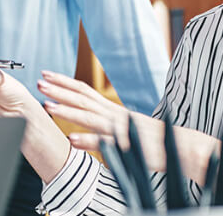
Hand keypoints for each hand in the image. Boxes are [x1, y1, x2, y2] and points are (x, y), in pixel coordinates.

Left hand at [38, 71, 218, 182]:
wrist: (182, 148)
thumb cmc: (153, 139)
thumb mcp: (125, 127)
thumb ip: (106, 123)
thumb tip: (85, 125)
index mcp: (113, 110)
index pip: (85, 91)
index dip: (65, 82)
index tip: (47, 74)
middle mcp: (115, 114)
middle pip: (83, 98)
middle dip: (60, 89)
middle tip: (40, 81)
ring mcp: (120, 129)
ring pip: (90, 116)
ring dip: (67, 110)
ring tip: (47, 104)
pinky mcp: (127, 145)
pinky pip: (105, 143)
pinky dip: (88, 140)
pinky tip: (71, 139)